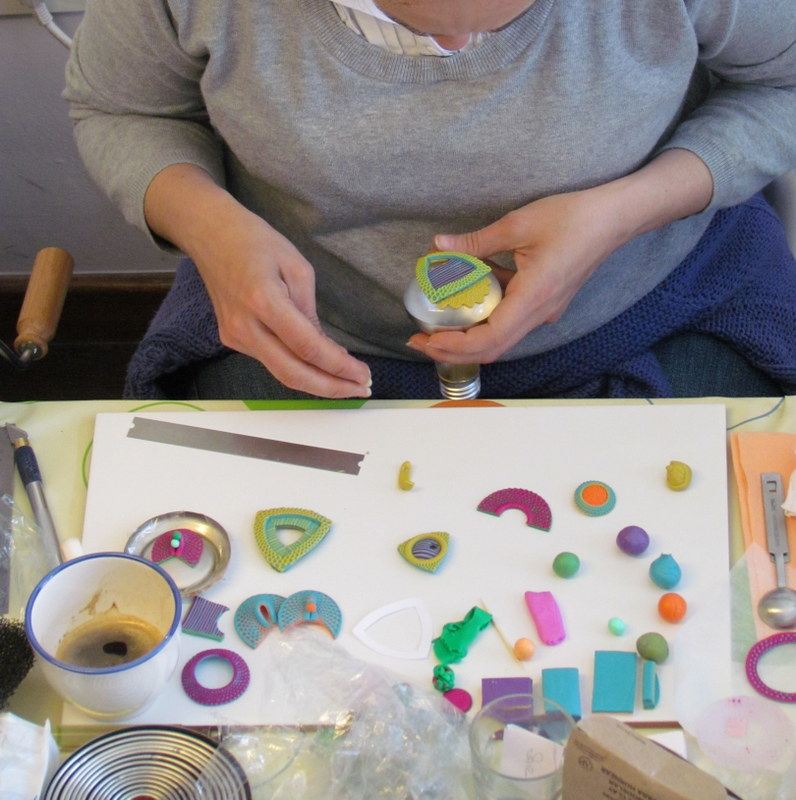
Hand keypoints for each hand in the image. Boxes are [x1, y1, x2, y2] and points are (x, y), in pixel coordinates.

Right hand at [144, 165, 371, 397]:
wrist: (210, 235)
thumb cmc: (256, 242)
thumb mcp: (297, 268)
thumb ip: (310, 312)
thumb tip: (326, 350)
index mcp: (264, 300)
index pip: (307, 347)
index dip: (338, 367)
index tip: (363, 375)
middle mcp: (245, 326)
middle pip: (293, 373)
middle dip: (331, 387)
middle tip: (362, 389)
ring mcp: (235, 336)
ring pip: (281, 373)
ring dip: (317, 382)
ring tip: (347, 382)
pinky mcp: (232, 340)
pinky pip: (271, 361)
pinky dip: (298, 368)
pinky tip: (320, 367)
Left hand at [407, 188, 626, 363]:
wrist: (614, 218)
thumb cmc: (573, 218)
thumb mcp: (518, 224)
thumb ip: (476, 242)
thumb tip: (439, 245)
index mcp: (533, 298)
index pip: (488, 339)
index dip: (454, 346)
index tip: (427, 339)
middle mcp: (539, 314)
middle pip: (492, 349)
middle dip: (453, 349)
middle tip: (420, 340)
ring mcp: (543, 311)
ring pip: (500, 338)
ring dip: (467, 336)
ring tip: (435, 325)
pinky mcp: (544, 304)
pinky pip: (510, 320)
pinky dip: (484, 317)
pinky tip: (465, 298)